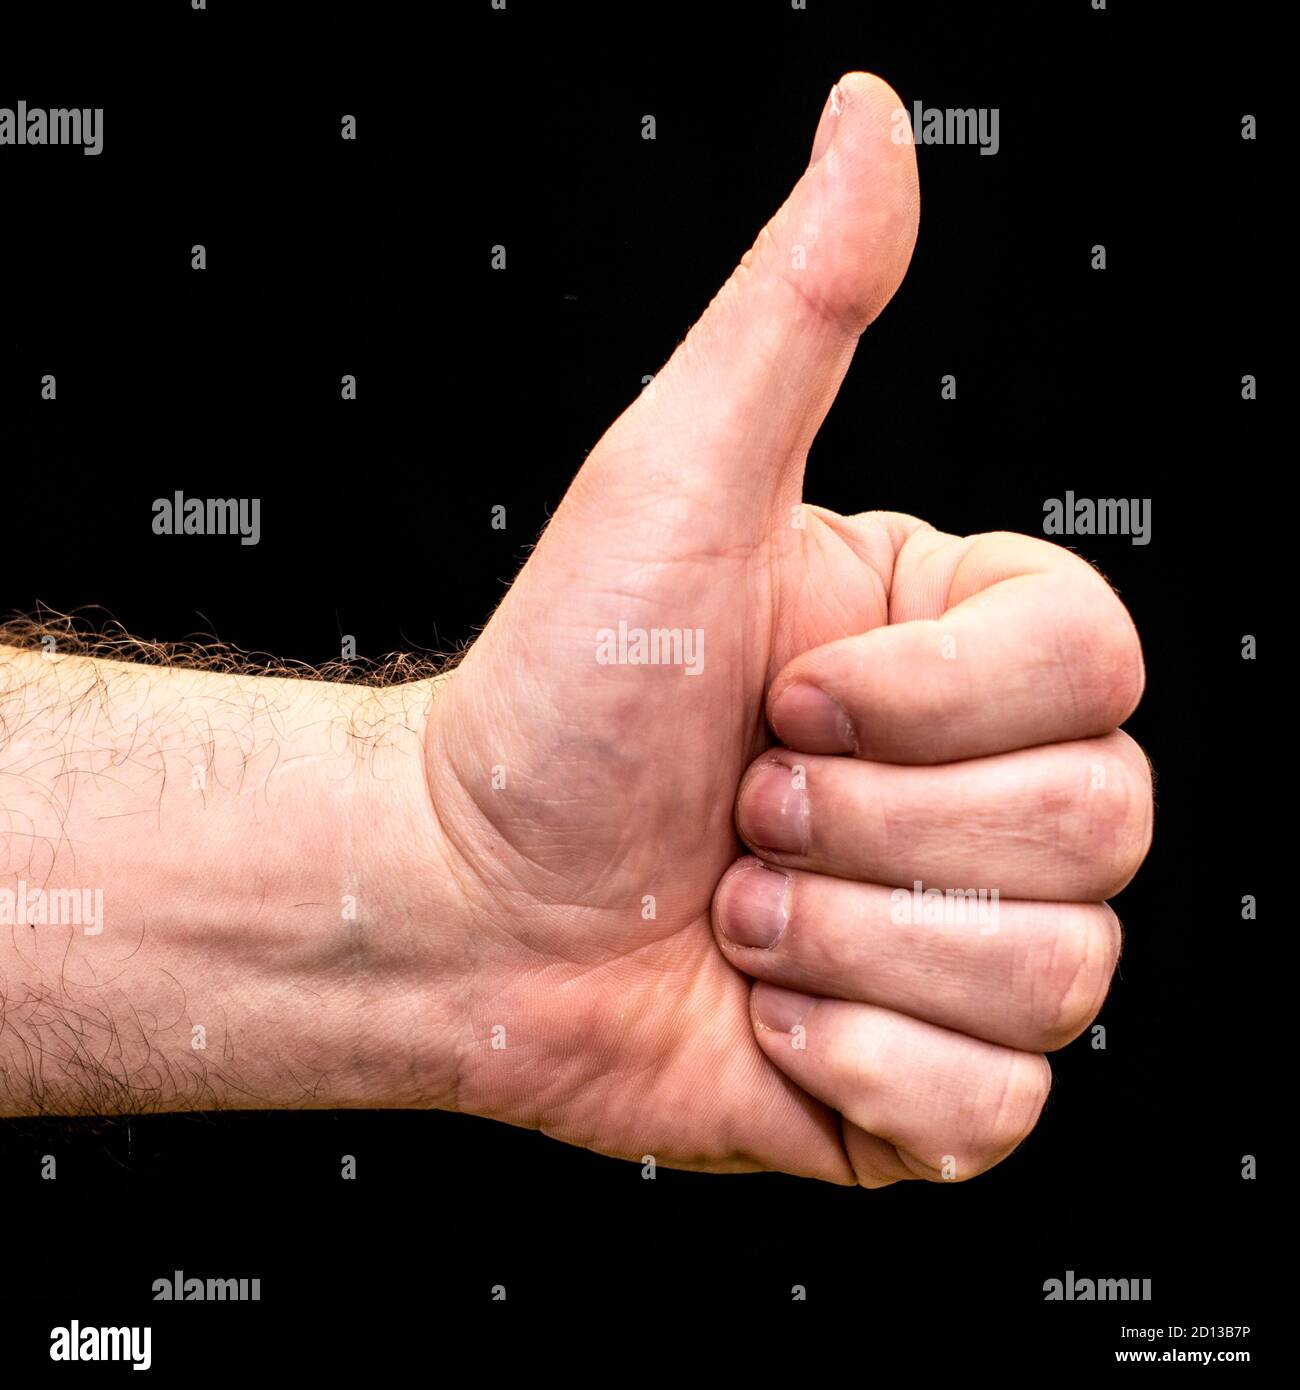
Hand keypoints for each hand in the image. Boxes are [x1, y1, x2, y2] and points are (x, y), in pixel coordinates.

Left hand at [426, 73, 1151, 1183]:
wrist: (462, 897)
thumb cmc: (563, 692)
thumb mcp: (677, 479)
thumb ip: (798, 308)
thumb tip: (872, 119)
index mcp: (962, 656)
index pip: (1104, 667)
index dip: (927, 703)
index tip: (781, 697)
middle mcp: (987, 794)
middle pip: (1104, 823)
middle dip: (869, 831)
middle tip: (742, 809)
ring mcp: (968, 943)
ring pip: (1061, 971)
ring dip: (847, 945)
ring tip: (734, 908)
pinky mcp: (928, 1082)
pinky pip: (998, 1106)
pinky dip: (855, 1066)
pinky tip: (762, 1013)